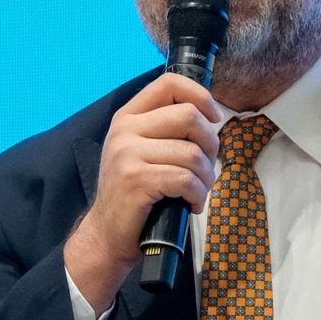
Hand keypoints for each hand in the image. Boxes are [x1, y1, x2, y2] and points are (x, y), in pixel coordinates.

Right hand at [64, 73, 220, 306]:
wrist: (106, 235)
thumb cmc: (133, 195)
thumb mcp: (140, 151)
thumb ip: (164, 130)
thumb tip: (209, 117)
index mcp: (128, 117)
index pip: (169, 84)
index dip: (200, 96)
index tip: (214, 117)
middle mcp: (124, 130)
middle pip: (189, 117)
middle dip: (211, 145)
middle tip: (206, 167)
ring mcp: (127, 154)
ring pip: (192, 153)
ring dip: (206, 178)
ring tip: (197, 192)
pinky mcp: (136, 180)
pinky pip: (186, 180)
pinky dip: (198, 195)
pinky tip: (191, 205)